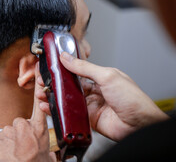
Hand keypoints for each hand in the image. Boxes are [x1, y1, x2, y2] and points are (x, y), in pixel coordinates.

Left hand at [0, 63, 55, 161]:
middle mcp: (24, 127)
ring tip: (13, 156)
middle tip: (21, 150)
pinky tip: (4, 156)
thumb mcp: (49, 159)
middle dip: (19, 134)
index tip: (38, 70)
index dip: (39, 87)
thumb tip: (50, 151)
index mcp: (39, 131)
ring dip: (9, 142)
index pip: (40, 104)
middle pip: (20, 123)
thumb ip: (49, 150)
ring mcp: (9, 131)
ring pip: (8, 132)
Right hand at [37, 52, 168, 140]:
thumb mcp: (107, 76)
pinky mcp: (87, 118)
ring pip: (67, 99)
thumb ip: (84, 68)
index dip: (62, 69)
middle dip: (55, 84)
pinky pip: (70, 113)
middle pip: (69, 86)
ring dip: (53, 96)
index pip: (76, 70)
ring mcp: (90, 105)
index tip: (50, 67)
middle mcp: (94, 90)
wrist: (140, 125)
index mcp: (100, 77)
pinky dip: (58, 110)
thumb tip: (67, 57)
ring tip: (41, 93)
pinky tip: (49, 107)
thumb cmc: (132, 99)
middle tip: (42, 82)